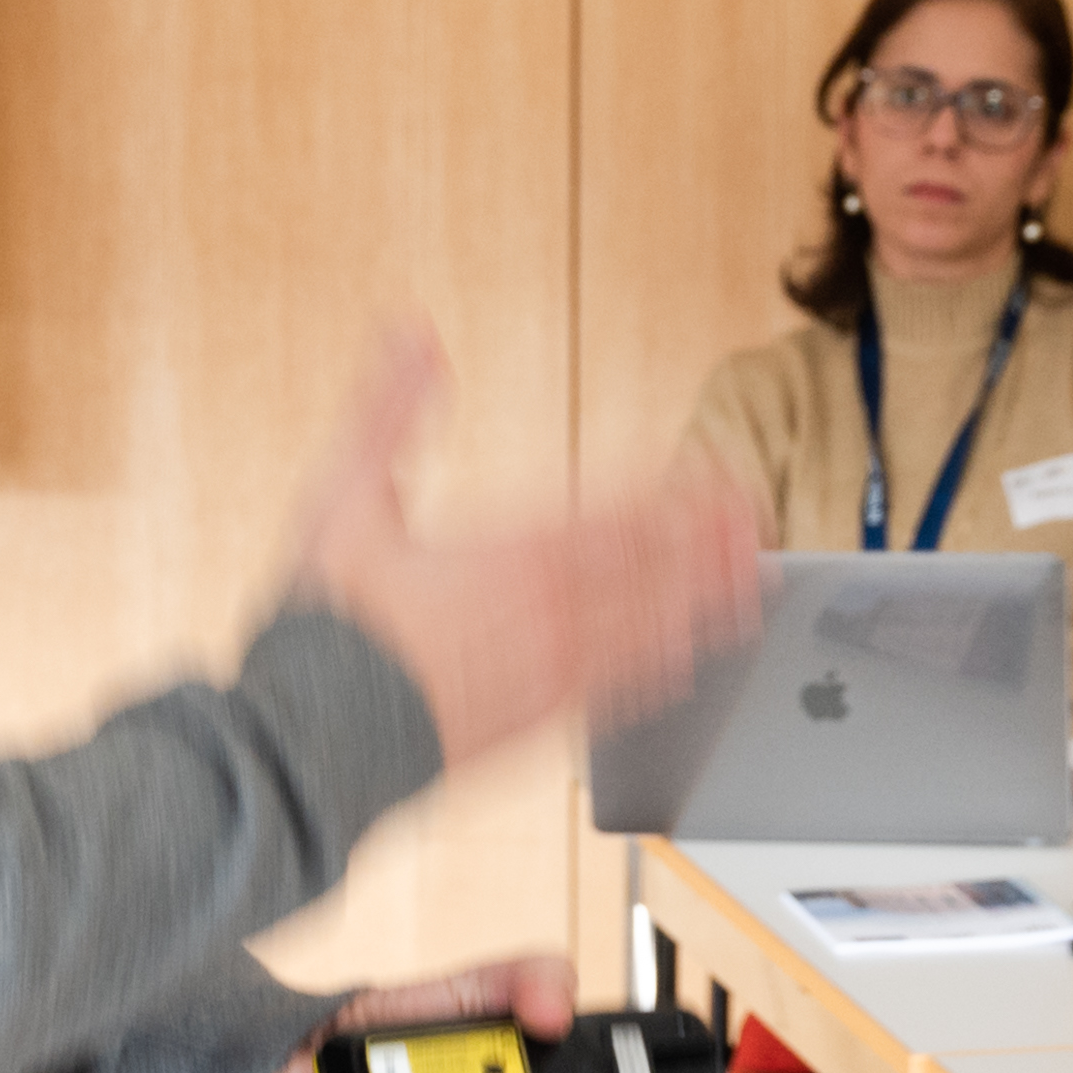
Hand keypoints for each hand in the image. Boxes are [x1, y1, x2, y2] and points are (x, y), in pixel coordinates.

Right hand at [291, 326, 762, 764]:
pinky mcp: (537, 724)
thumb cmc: (326, 624)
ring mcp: (548, 674)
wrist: (311, 741)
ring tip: (755, 581)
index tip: (722, 469)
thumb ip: (387, 411)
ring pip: (647, 629)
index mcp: (508, 556)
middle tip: (760, 516)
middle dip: (709, 540)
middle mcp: (544, 616)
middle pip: (648, 569)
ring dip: (705, 601)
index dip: (676, 490)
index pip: (614, 512)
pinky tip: (690, 658)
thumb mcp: (343, 497)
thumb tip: (414, 331)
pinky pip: (619, 691)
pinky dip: (664, 667)